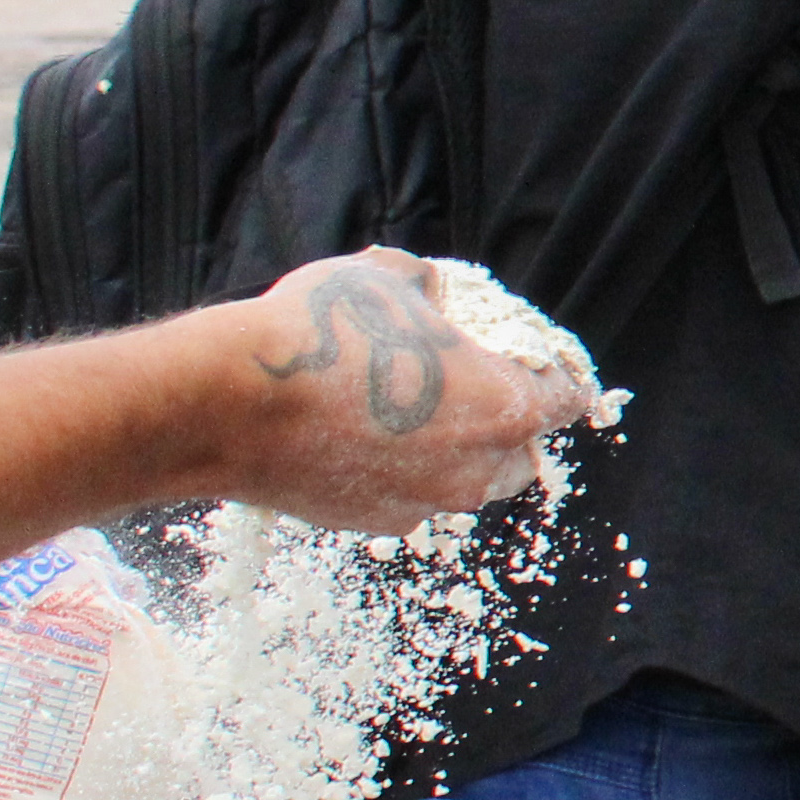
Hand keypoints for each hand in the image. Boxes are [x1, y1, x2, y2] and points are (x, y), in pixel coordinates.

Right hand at [216, 251, 591, 530]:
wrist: (232, 403)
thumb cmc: (320, 333)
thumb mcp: (387, 277)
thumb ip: (427, 287)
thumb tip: (429, 292)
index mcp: (504, 406)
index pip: (567, 398)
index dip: (552, 373)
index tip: (528, 358)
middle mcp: (476, 467)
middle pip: (522, 451)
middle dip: (506, 423)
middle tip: (468, 387)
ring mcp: (427, 502)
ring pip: (468, 482)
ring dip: (456, 453)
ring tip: (411, 412)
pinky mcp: (378, 522)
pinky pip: (412, 498)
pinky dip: (403, 473)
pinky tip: (365, 438)